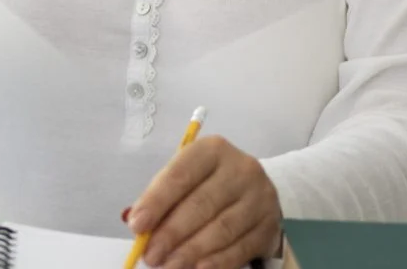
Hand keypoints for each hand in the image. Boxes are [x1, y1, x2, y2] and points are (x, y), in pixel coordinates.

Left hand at [127, 135, 281, 268]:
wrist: (254, 188)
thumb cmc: (208, 181)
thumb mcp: (185, 177)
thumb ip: (162, 196)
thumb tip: (136, 222)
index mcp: (212, 150)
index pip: (180, 176)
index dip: (156, 202)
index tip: (137, 226)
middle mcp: (240, 169)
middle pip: (201, 205)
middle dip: (172, 233)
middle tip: (151, 255)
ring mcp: (259, 198)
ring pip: (222, 229)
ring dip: (192, 251)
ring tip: (170, 265)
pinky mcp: (269, 225)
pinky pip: (242, 247)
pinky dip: (218, 261)